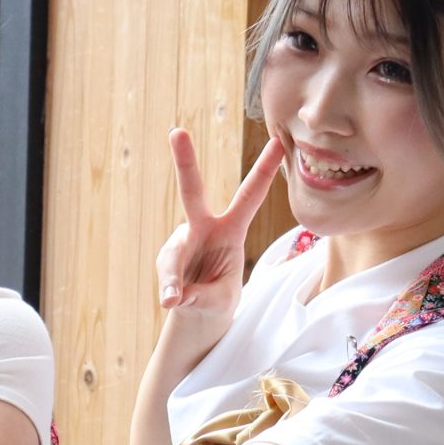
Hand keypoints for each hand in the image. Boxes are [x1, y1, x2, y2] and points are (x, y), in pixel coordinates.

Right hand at [157, 127, 284, 319]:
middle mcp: (203, 228)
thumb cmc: (218, 299)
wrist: (198, 313)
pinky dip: (169, 290)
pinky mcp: (166, 259)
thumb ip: (201, 296)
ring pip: (173, 255)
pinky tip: (172, 300)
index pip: (250, 196)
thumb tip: (173, 296)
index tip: (277, 142)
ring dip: (173, 278)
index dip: (264, 170)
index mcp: (231, 230)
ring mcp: (181, 242)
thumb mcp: (221, 300)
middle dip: (185, 161)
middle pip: (191, 192)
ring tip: (173, 298)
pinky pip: (166, 275)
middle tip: (177, 131)